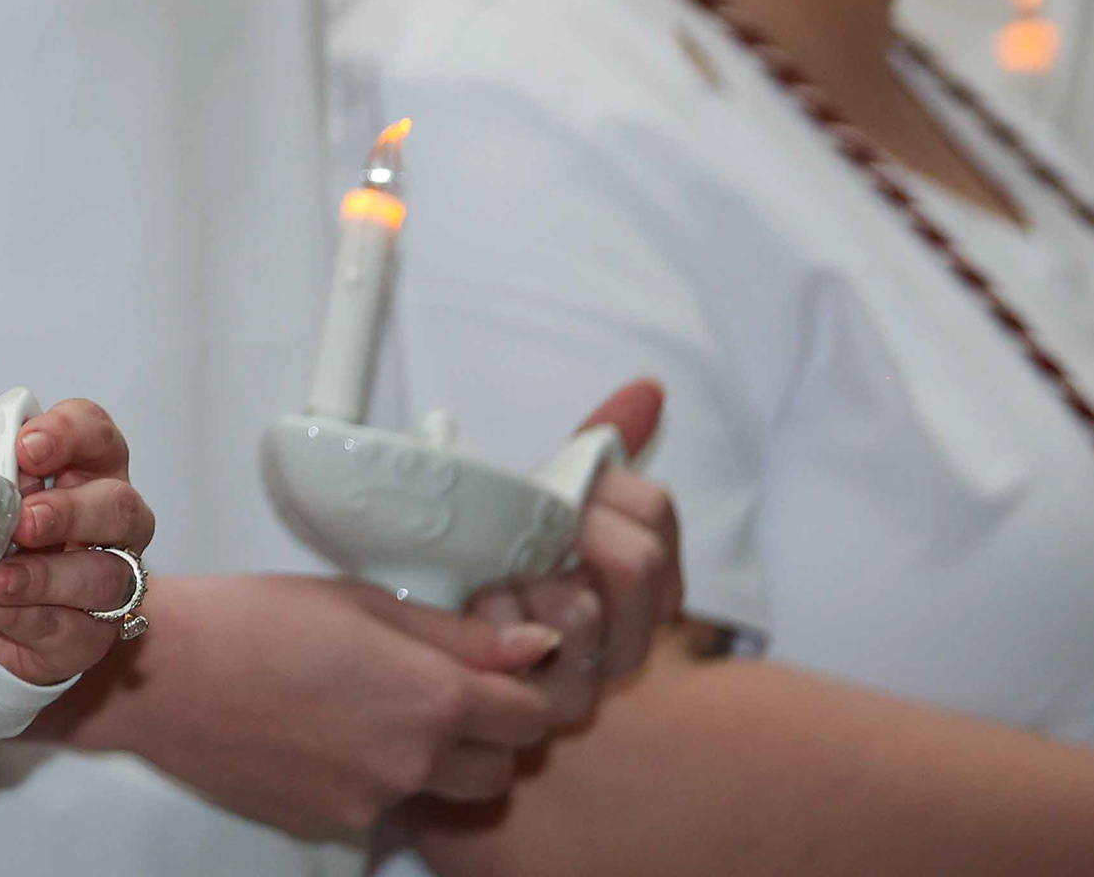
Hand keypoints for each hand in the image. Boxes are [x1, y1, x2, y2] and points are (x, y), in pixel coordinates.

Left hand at [0, 395, 150, 685]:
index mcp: (81, 464)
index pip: (96, 432)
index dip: (70, 434)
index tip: (27, 448)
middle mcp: (108, 519)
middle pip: (119, 506)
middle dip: (72, 513)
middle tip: (23, 522)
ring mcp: (108, 578)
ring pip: (106, 575)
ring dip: (48, 576)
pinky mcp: (91, 635)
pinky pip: (75, 629)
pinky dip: (30, 619)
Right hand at [49, 572, 560, 838]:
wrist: (158, 672)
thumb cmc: (256, 615)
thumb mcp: (361, 600)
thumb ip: (457, 632)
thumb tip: (537, 647)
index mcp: (433, 698)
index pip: (530, 716)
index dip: (517, 689)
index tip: (487, 669)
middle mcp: (414, 765)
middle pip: (498, 770)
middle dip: (485, 735)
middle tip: (434, 691)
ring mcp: (371, 804)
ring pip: (441, 794)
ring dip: (434, 762)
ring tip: (375, 714)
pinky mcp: (329, 826)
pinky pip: (380, 806)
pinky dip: (371, 777)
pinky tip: (323, 735)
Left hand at [460, 380, 681, 733]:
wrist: (441, 625)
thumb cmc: (502, 553)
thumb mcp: (548, 496)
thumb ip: (598, 447)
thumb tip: (649, 387)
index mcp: (646, 576)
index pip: (652, 508)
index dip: (601, 486)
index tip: (561, 489)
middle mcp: (635, 631)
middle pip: (636, 561)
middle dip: (572, 529)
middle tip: (528, 524)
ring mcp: (596, 674)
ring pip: (584, 609)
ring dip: (532, 577)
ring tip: (499, 569)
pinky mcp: (549, 706)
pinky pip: (536, 649)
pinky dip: (503, 614)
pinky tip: (480, 601)